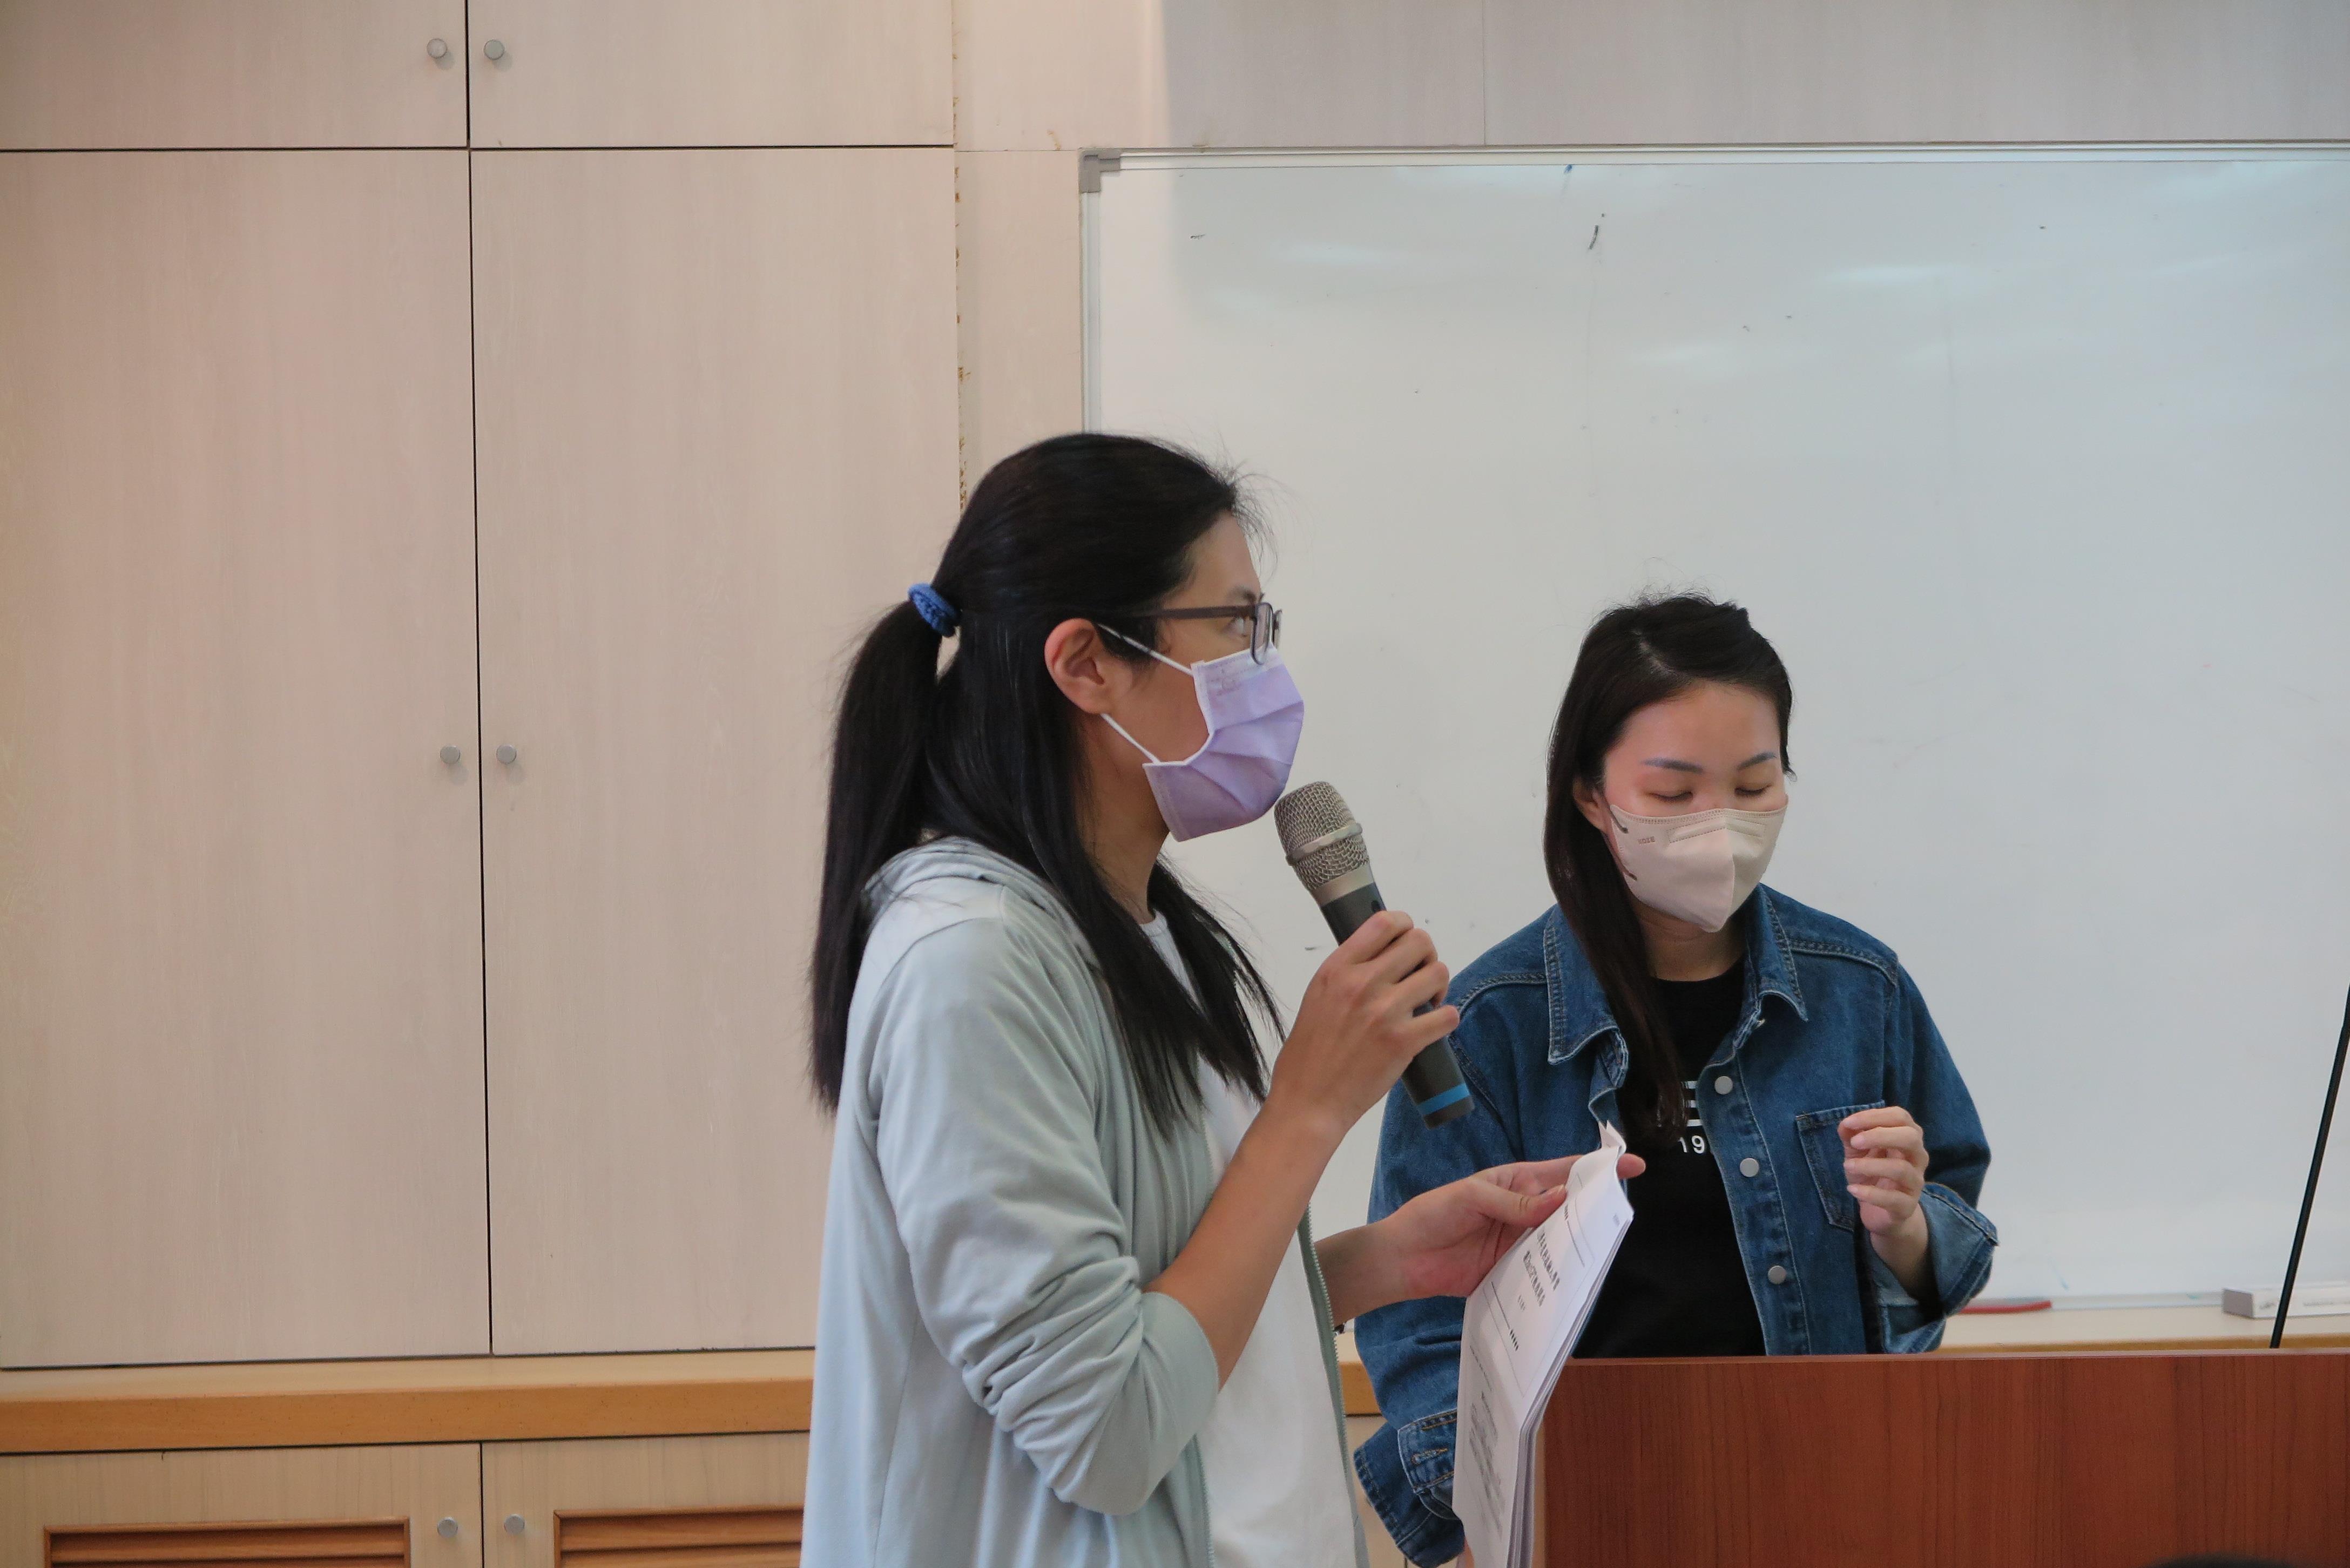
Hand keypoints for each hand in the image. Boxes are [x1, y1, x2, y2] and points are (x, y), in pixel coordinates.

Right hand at [1264, 910, 1456, 1149]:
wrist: (1308, 1101)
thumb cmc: (1309, 1055)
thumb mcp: (1317, 997)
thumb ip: (1347, 973)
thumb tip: (1381, 956)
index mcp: (1336, 969)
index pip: (1385, 922)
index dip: (1406, 926)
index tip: (1407, 943)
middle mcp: (1361, 983)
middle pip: (1420, 942)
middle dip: (1427, 956)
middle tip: (1421, 976)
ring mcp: (1384, 1012)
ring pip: (1438, 973)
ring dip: (1439, 986)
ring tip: (1428, 1002)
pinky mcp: (1403, 1042)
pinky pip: (1447, 1016)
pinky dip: (1447, 1019)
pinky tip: (1434, 1025)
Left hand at [1377, 1151, 1646, 1300]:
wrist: (1404, 1258)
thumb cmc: (1431, 1214)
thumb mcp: (1470, 1197)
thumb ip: (1514, 1201)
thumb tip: (1559, 1199)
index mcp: (1516, 1182)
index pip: (1563, 1171)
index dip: (1597, 1167)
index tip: (1630, 1165)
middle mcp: (1524, 1211)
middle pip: (1569, 1208)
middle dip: (1596, 1208)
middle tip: (1622, 1215)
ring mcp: (1520, 1241)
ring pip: (1560, 1240)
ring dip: (1580, 1243)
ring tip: (1604, 1247)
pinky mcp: (1512, 1269)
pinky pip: (1542, 1270)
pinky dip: (1558, 1272)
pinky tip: (1573, 1278)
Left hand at [1841, 1105, 1931, 1291]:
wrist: (1886, 1218)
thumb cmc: (1873, 1177)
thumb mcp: (1860, 1154)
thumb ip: (1852, 1138)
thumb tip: (1842, 1124)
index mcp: (1906, 1142)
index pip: (1903, 1118)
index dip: (1877, 1117)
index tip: (1849, 1124)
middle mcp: (1916, 1162)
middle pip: (1912, 1137)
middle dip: (1881, 1135)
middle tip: (1853, 1142)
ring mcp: (1914, 1187)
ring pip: (1903, 1169)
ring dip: (1871, 1166)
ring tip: (1847, 1169)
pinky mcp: (1906, 1210)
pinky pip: (1895, 1201)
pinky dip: (1871, 1193)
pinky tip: (1852, 1190)